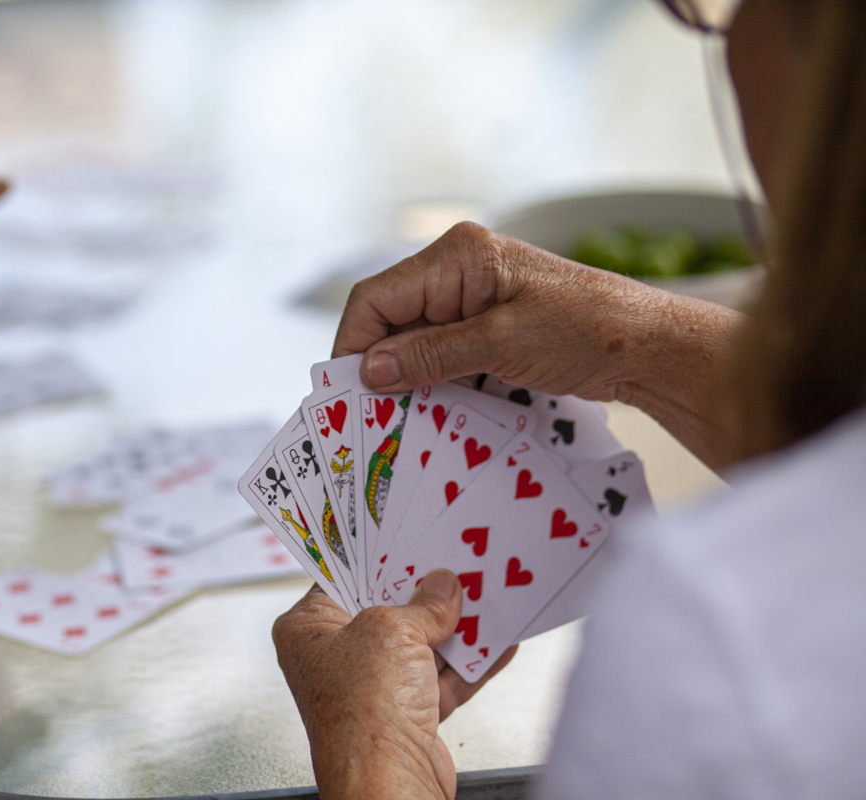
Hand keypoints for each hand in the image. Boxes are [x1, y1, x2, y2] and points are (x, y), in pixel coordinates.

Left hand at [273, 571, 516, 799]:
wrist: (390, 784)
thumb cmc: (362, 715)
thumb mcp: (392, 630)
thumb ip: (422, 604)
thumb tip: (441, 588)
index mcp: (307, 631)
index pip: (341, 578)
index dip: (376, 557)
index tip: (406, 538)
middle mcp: (335, 659)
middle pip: (386, 609)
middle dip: (423, 590)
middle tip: (453, 561)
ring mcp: (372, 688)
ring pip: (420, 644)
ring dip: (454, 625)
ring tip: (484, 595)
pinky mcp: (407, 714)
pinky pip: (443, 678)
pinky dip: (471, 661)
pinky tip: (497, 640)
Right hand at [333, 222, 743, 468]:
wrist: (650, 345)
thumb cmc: (588, 331)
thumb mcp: (501, 345)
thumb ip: (431, 354)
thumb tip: (371, 371)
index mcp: (457, 255)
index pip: (376, 297)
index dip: (354, 345)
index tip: (347, 394)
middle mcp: (458, 267)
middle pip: (390, 316)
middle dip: (378, 364)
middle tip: (370, 415)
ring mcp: (473, 294)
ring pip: (412, 336)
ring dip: (406, 375)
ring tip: (400, 418)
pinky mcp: (487, 321)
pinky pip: (440, 347)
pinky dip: (432, 376)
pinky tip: (432, 408)